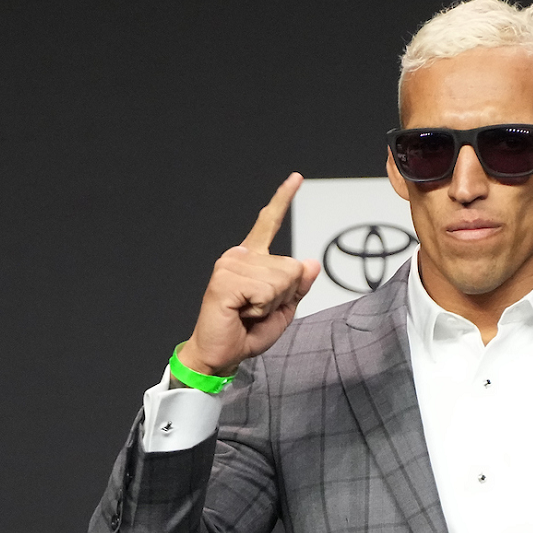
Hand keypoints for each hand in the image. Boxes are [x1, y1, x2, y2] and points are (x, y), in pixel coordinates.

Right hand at [177, 173, 320, 376]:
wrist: (221, 355)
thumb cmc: (247, 333)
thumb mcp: (283, 309)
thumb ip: (298, 286)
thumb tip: (311, 263)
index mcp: (253, 259)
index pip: (269, 223)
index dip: (283, 199)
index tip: (296, 177)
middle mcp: (240, 255)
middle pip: (292, 267)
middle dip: (283, 296)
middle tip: (256, 310)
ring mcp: (230, 264)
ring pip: (282, 279)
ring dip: (270, 304)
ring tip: (247, 312)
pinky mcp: (225, 278)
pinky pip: (267, 290)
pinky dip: (261, 308)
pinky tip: (241, 312)